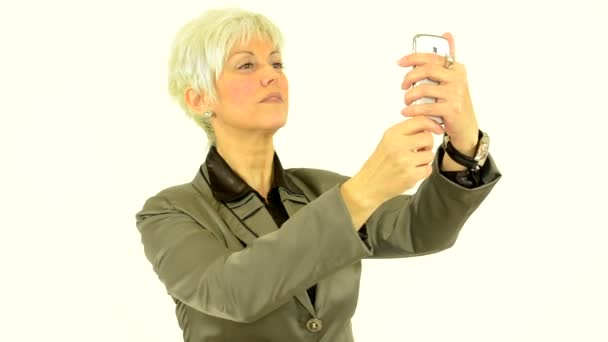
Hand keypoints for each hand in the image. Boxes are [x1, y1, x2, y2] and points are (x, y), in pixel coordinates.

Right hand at [340, 116, 443, 228]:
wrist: (368, 185)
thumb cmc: (379, 163)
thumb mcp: (387, 141)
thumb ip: (405, 132)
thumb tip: (429, 125)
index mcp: (392, 134)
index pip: (420, 121)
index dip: (432, 124)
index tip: (436, 129)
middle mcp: (398, 145)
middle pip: (428, 137)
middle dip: (427, 145)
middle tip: (418, 151)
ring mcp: (404, 161)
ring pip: (429, 154)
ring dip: (424, 160)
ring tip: (411, 163)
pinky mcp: (410, 176)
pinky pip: (428, 169)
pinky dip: (422, 171)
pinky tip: (411, 172)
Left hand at [396, 32, 478, 154]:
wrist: (466, 126)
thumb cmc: (455, 101)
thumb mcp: (453, 78)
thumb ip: (447, 59)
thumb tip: (447, 34)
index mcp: (457, 68)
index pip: (432, 57)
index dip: (413, 58)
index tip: (400, 62)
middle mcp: (458, 79)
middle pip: (426, 70)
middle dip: (409, 77)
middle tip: (403, 86)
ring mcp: (456, 94)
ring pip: (423, 90)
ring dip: (409, 96)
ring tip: (406, 102)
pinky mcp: (451, 110)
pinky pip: (425, 107)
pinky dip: (412, 110)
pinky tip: (407, 112)